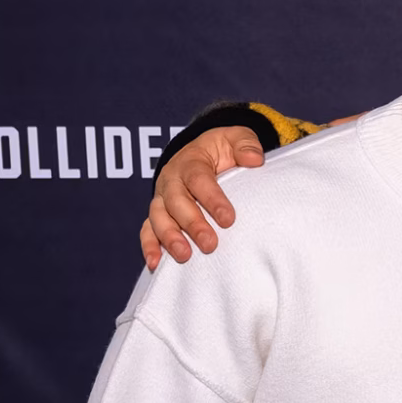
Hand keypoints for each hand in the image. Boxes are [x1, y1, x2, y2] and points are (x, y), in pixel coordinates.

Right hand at [140, 126, 263, 269]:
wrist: (202, 154)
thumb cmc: (222, 149)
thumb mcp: (236, 138)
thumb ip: (246, 145)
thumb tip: (254, 160)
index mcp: (191, 161)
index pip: (199, 180)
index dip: (212, 199)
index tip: (229, 219)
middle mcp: (171, 180)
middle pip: (177, 202)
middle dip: (192, 224)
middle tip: (211, 244)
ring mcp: (162, 198)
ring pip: (159, 218)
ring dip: (169, 238)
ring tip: (184, 256)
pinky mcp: (158, 214)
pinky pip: (147, 230)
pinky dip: (148, 246)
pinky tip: (154, 263)